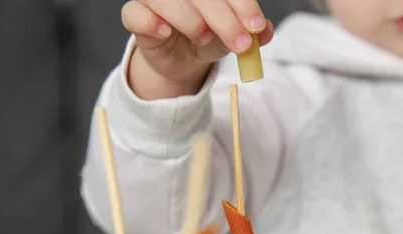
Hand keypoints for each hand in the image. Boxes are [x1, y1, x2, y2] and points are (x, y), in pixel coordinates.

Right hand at [121, 0, 273, 98]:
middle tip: (241, 45)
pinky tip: (165, 33)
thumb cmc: (209, 37)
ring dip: (191, 19)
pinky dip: (151, 22)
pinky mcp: (136, 15)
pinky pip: (136, 13)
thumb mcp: (235, 36)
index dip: (243, 5)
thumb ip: (252, 33)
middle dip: (225, 19)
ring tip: (205, 39)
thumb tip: (267, 32)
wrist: (183, 60)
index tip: (256, 28)